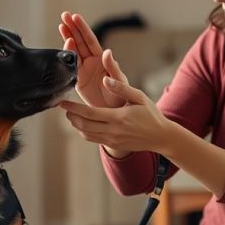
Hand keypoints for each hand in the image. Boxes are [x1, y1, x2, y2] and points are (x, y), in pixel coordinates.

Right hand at [59, 11, 128, 108]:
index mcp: (102, 60)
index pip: (90, 41)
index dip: (83, 29)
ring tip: (61, 25)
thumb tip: (107, 52)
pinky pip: (69, 65)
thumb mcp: (120, 82)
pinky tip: (63, 43)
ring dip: (67, 37)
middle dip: (72, 28)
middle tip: (64, 15)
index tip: (75, 17)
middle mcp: (92, 62)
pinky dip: (65, 55)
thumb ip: (113, 67)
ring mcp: (83, 69)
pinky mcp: (77, 80)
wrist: (114, 114)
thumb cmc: (121, 97)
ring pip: (73, 50)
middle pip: (80, 41)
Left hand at [59, 76, 173, 154]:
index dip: (73, 108)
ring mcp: (112, 140)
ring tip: (71, 115)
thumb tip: (105, 79)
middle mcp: (113, 131)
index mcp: (118, 117)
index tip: (62, 103)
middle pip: (84, 125)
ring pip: (86, 134)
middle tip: (64, 108)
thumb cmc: (151, 114)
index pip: (89, 113)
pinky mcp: (113, 145)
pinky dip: (84, 132)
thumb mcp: (139, 97)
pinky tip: (83, 124)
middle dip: (71, 116)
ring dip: (76, 125)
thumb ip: (121, 87)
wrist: (161, 136)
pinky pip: (94, 139)